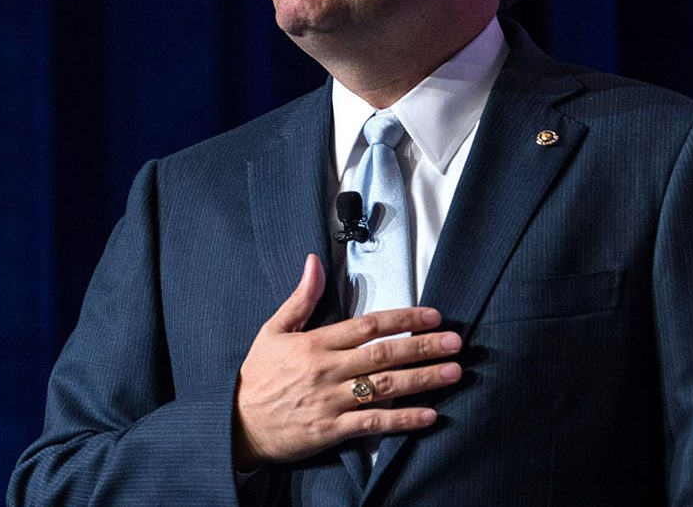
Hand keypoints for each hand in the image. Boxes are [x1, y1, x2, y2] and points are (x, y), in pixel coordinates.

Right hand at [232, 254, 462, 467]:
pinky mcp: (331, 430)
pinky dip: (402, 419)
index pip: (367, 326)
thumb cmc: (257, 376)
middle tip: (456, 343)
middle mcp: (326, 370)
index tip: (432, 316)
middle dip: (423, 347)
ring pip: (383, 387)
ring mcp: (330, 401)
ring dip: (422, 380)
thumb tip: (314, 262)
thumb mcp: (273, 330)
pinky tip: (428, 415)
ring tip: (453, 373)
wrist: (236, 423)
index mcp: (314, 343)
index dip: (403, 319)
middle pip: (383, 354)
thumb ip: (301, 298)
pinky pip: (373, 423)